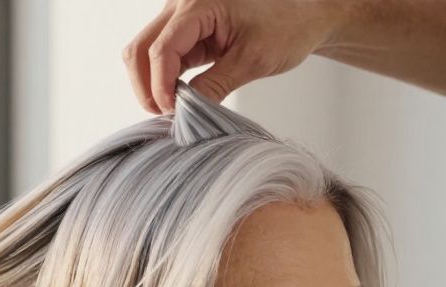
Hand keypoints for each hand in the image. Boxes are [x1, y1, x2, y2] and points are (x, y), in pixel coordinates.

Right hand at [123, 0, 347, 113]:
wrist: (304, 17)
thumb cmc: (287, 28)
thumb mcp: (252, 61)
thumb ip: (215, 85)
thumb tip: (185, 113)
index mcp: (199, 3)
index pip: (162, 48)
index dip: (160, 85)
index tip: (171, 112)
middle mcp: (183, 5)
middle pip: (140, 48)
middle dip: (145, 85)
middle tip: (163, 115)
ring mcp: (181, 17)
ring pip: (144, 51)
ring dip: (150, 83)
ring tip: (170, 110)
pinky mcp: (188, 32)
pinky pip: (162, 55)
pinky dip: (163, 78)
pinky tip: (177, 99)